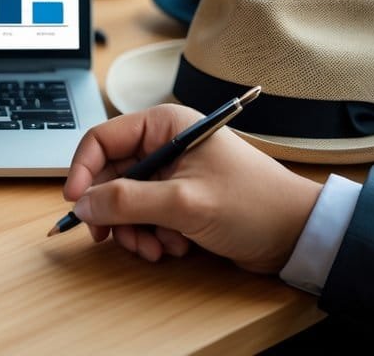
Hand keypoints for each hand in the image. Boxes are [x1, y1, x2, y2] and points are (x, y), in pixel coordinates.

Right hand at [63, 104, 322, 273]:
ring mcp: (172, 174)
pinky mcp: (179, 199)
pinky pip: (145, 216)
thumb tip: (82, 204)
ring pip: (125, 201)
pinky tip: (174, 247)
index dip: (83, 171)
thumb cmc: (252, 205)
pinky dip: (151, 236)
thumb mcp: (184, 203)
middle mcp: (164, 144)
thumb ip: (127, 201)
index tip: (75, 203)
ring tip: (156, 249)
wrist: (298, 234)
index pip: (102, 140)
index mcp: (164, 126)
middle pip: (110, 176)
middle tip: (112, 238)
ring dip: (134, 230)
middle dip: (113, 212)